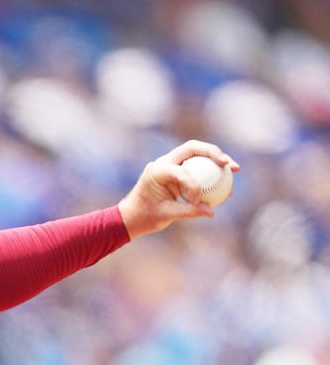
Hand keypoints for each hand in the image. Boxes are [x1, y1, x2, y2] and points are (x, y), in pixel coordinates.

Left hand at [117, 140, 239, 238]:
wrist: (131, 216)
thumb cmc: (145, 216)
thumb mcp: (166, 215)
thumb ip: (188, 211)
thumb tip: (212, 212)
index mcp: (157, 171)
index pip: (182, 171)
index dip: (194, 186)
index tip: (197, 202)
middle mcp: (163, 162)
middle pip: (193, 148)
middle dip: (213, 153)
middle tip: (228, 164)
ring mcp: (170, 164)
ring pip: (197, 154)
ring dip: (216, 159)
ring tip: (234, 169)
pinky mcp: (177, 170)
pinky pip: (197, 167)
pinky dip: (211, 172)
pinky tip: (226, 181)